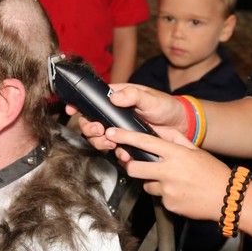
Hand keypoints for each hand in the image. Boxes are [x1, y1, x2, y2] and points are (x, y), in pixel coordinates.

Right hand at [69, 83, 188, 151]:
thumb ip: (133, 95)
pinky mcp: (126, 142)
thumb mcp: (150, 98)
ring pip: (99, 138)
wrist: (179, 125)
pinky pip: (114, 150)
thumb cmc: (165, 106)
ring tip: (112, 144)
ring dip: (100, 143)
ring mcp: (119, 129)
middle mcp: (114, 113)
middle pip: (90, 121)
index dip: (79, 104)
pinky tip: (125, 154)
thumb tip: (114, 97)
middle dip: (90, 129)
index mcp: (116, 97)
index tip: (72, 110)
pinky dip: (117, 154)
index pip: (92, 99)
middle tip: (99, 131)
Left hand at [105, 124, 230, 221]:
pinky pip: (159, 197)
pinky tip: (180, 192)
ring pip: (146, 184)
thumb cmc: (212, 171)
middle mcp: (169, 171)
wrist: (227, 198)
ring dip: (152, 182)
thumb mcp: (194, 149)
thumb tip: (157, 128)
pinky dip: (165, 194)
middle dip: (130, 165)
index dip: (124, 137)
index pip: (143, 142)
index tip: (111, 133)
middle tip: (135, 164)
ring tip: (172, 181)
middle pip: (134, 167)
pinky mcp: (169, 204)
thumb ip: (174, 137)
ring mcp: (167, 190)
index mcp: (175, 154)